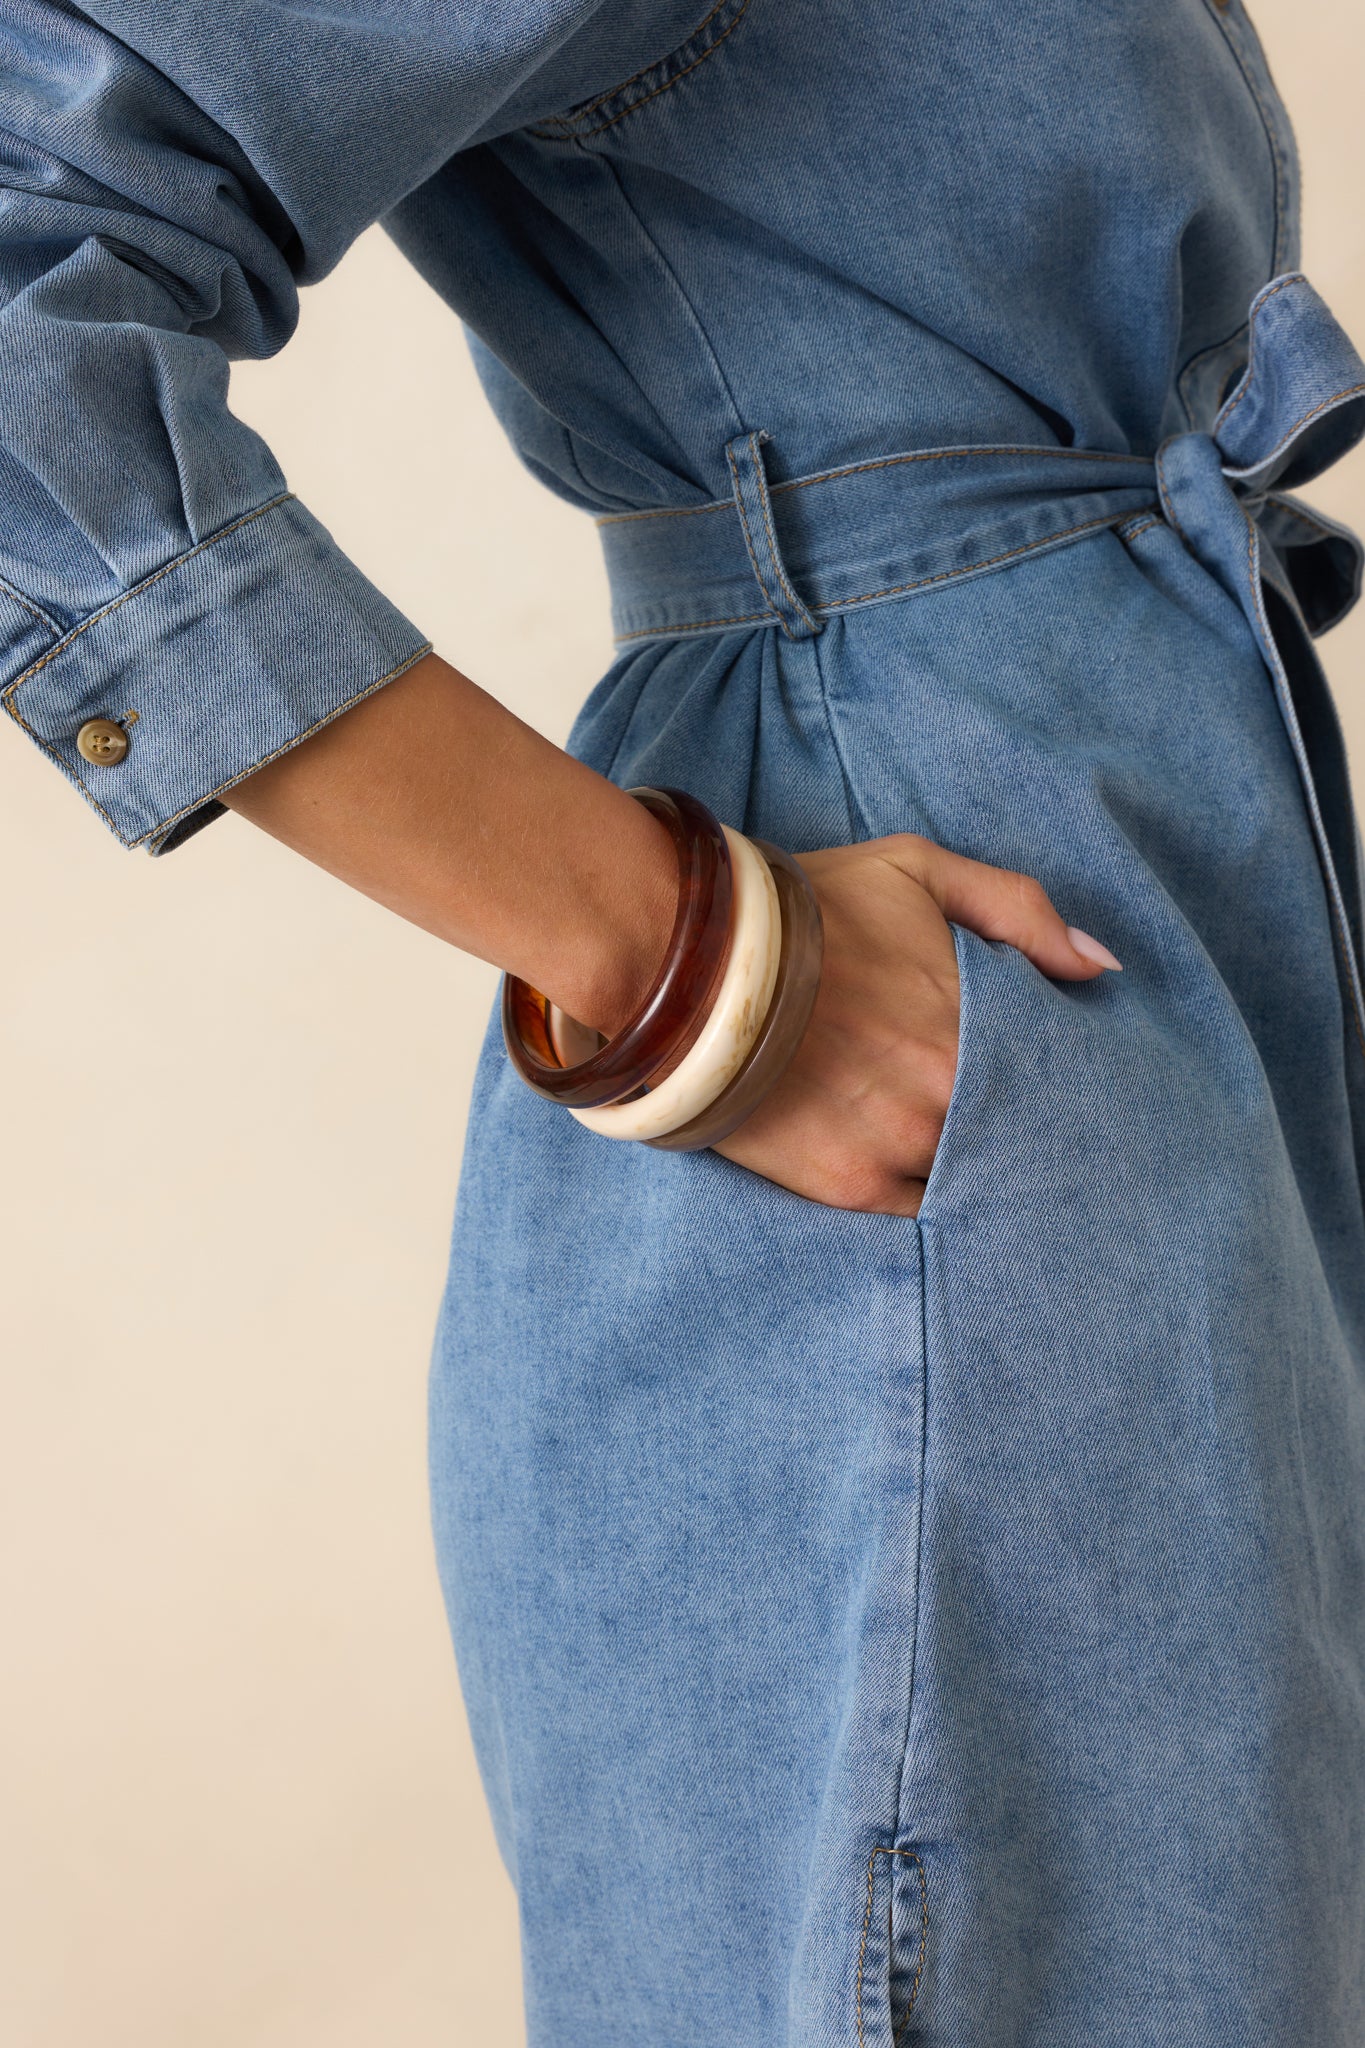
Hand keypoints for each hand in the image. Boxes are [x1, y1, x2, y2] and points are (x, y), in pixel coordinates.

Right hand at [714, 833, 1119, 1215]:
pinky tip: (947, 1203)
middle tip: (1044, 1137)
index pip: (1056, 1065)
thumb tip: (1102, 969)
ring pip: (976, 1176)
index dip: (1060, 1075)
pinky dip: (936, 1210)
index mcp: (976, 1015)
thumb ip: (1017, 909)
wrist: (690, 967)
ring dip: (986, 1173)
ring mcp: (903, 1143)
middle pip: (1022, 1128)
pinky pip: (921, 1216)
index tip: (1063, 1081)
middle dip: (1030, 1130)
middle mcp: (950, 1088)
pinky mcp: (851, 1187)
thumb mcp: (915, 869)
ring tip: (992, 1172)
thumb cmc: (803, 911)